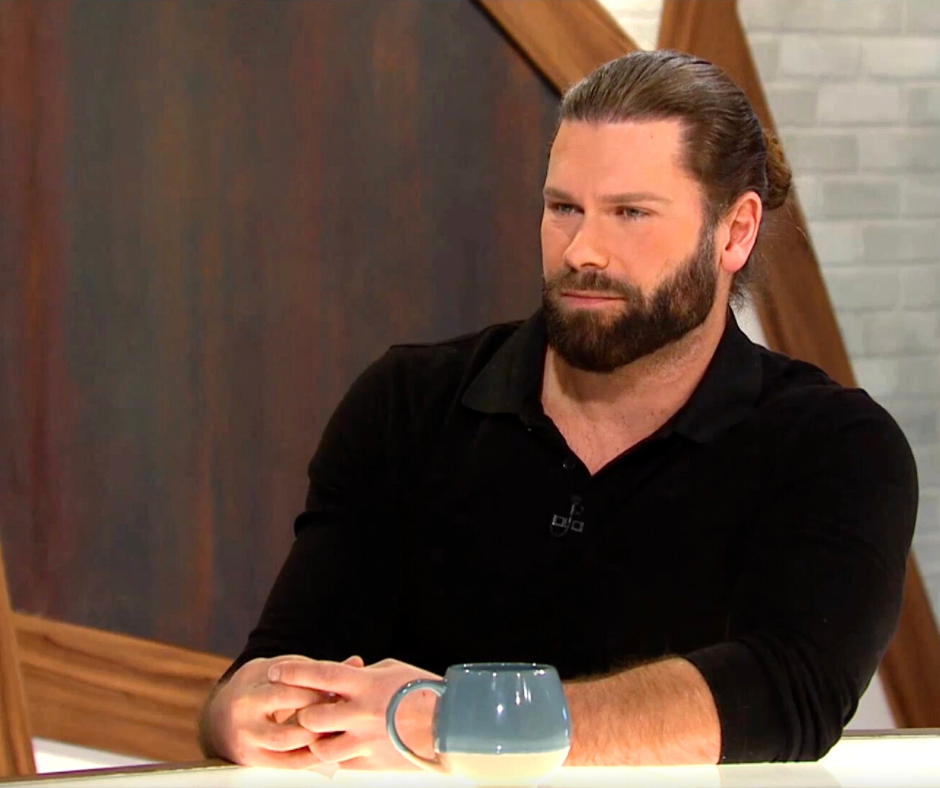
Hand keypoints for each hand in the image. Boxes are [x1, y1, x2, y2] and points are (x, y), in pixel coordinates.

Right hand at [202, 654, 363, 767]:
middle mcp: (246, 707)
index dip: (321, 685)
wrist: (219, 718)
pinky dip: (310, 757)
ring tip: (336, 728)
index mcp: (254, 679)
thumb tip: (357, 662)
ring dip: (317, 734)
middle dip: (321, 708)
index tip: (342, 688)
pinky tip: (326, 749)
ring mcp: (247, 736)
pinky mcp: (251, 760)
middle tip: (342, 709)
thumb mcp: (281, 670)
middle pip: (292, 706)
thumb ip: (316, 670)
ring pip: (289, 738)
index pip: (294, 679)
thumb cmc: (260, 687)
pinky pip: (286, 763)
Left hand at [269, 657, 440, 769]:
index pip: (319, 675)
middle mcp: (359, 713)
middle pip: (311, 716)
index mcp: (364, 684)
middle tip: (305, 710)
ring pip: (320, 747)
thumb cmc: (424, 691)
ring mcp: (363, 741)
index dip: (294, 672)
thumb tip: (344, 675)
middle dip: (304, 713)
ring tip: (322, 734)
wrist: (450, 725)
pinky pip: (341, 763)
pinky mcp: (370, 762)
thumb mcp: (392, 671)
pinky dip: (338, 755)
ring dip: (317, 740)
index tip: (276, 671)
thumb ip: (363, 675)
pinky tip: (344, 747)